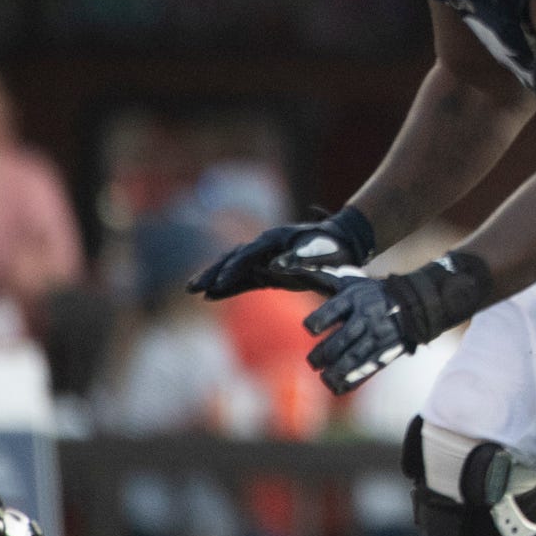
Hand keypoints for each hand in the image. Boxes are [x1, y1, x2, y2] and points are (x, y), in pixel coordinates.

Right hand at [189, 209, 373, 299]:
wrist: (344, 243)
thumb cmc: (332, 245)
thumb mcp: (319, 251)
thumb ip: (298, 258)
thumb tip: (275, 266)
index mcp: (275, 238)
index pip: (248, 253)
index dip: (233, 268)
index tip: (219, 282)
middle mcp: (265, 246)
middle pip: (232, 258)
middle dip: (212, 272)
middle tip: (192, 287)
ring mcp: (265, 258)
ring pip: (234, 269)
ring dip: (215, 279)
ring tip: (193, 291)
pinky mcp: (269, 272)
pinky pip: (245, 280)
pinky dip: (229, 288)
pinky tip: (212, 297)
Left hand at [302, 253, 491, 394]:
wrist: (414, 303)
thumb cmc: (372, 293)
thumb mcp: (350, 281)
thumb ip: (320, 276)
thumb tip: (280, 266)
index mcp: (354, 298)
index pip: (330, 312)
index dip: (316, 323)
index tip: (311, 329)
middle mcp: (367, 316)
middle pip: (341, 339)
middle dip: (323, 354)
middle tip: (313, 362)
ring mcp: (378, 335)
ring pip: (353, 357)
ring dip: (336, 371)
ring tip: (325, 377)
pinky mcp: (386, 351)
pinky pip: (368, 368)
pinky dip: (352, 380)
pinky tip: (338, 387)